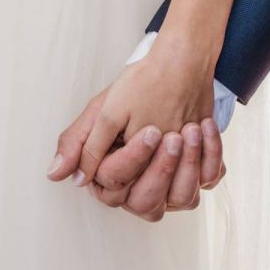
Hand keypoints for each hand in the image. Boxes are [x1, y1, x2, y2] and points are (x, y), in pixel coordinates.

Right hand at [48, 38, 225, 220]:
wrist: (177, 67)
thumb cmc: (139, 88)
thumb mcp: (104, 112)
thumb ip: (81, 143)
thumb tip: (57, 174)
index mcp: (110, 174)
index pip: (115, 184)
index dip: (133, 160)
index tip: (150, 131)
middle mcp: (138, 186)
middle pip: (146, 202)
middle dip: (163, 168)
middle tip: (171, 135)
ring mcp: (170, 184)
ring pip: (182, 198)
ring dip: (189, 163)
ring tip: (191, 129)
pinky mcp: (197, 173)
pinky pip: (209, 179)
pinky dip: (212, 155)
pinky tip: (205, 127)